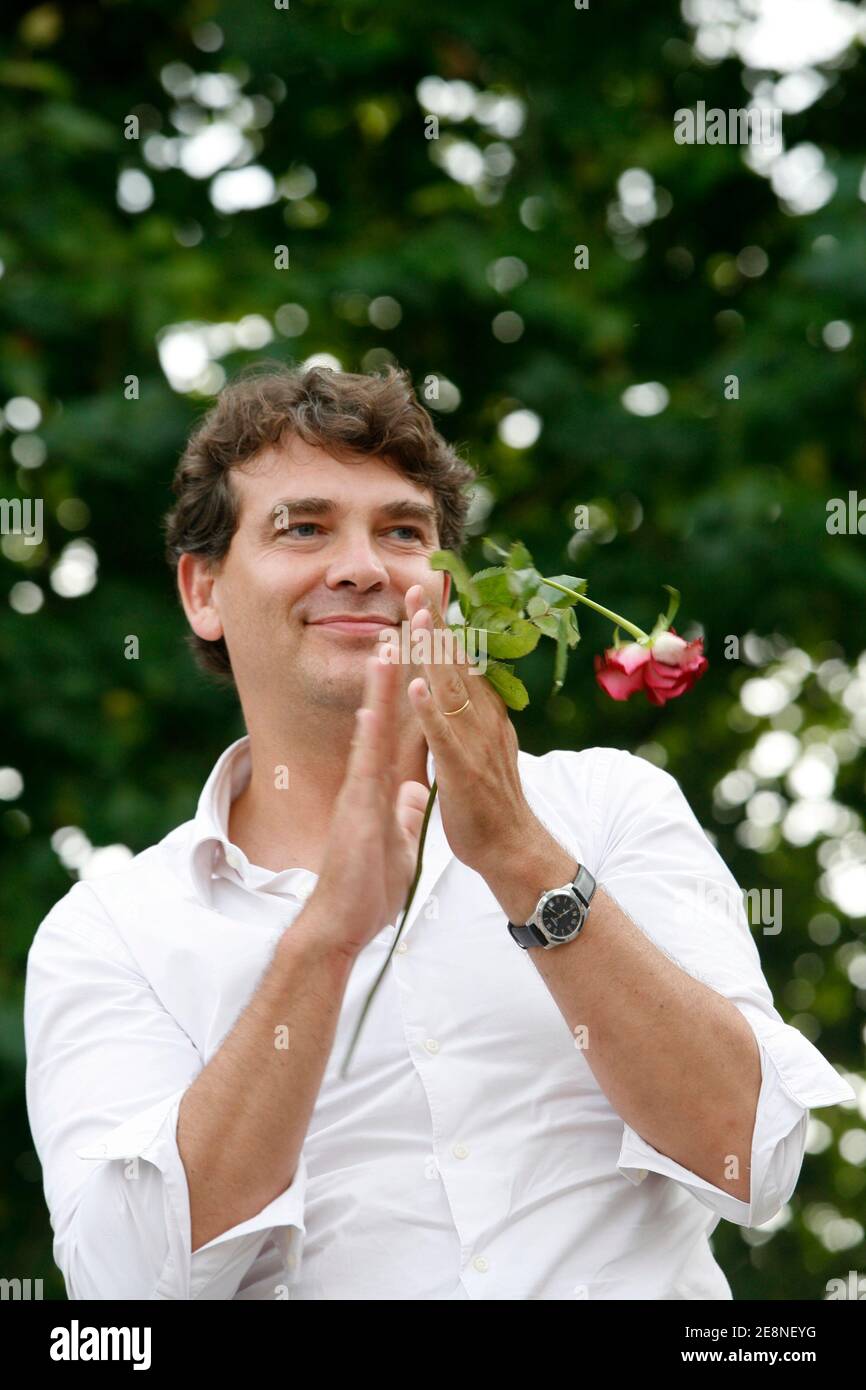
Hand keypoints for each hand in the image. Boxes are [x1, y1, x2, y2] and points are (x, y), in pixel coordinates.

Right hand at [313, 649, 429, 960]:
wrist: (341, 923)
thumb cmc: (366, 887)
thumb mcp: (397, 842)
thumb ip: (402, 813)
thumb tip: (413, 792)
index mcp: (379, 787)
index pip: (395, 731)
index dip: (406, 695)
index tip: (415, 658)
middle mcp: (366, 782)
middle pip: (381, 720)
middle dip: (390, 677)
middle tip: (399, 632)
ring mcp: (358, 794)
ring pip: (371, 734)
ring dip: (378, 694)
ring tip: (385, 651)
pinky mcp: (355, 813)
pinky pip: (364, 771)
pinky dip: (368, 741)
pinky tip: (372, 713)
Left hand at [403, 582, 535, 874]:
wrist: (514, 848)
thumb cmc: (492, 804)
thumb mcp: (483, 748)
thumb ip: (470, 719)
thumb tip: (459, 691)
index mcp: (484, 715)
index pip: (462, 663)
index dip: (444, 629)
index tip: (427, 596)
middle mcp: (483, 721)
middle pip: (458, 664)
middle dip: (437, 626)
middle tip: (419, 587)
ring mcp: (474, 744)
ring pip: (452, 690)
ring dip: (435, 654)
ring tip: (419, 620)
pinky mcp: (462, 770)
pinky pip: (443, 735)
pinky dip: (430, 709)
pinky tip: (416, 685)